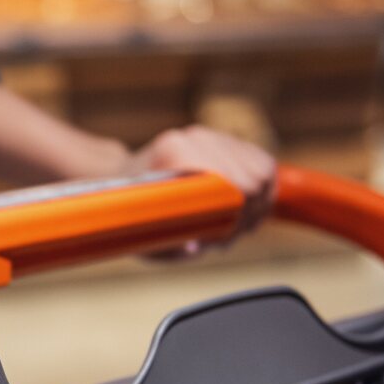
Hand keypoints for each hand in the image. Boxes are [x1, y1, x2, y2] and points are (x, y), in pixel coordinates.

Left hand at [127, 125, 276, 239]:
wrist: (119, 178)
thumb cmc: (130, 213)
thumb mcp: (143, 237)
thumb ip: (170, 246)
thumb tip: (197, 248)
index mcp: (173, 152)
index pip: (235, 183)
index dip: (239, 217)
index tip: (222, 240)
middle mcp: (195, 137)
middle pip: (255, 178)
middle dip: (249, 214)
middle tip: (227, 237)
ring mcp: (212, 135)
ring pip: (264, 171)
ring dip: (257, 205)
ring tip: (233, 226)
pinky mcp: (226, 140)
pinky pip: (263, 165)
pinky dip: (262, 192)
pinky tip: (242, 210)